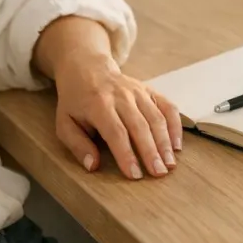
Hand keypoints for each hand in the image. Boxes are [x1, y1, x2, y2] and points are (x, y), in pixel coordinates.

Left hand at [52, 51, 182, 178]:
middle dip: (151, 151)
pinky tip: (177, 145)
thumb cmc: (76, 101)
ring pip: (156, 117)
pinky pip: (168, 107)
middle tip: (159, 173)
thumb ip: (77, 145)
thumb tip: (92, 166)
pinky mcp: (150, 90)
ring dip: (165, 142)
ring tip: (170, 164)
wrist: (88, 68)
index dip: (126, 154)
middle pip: (140, 126)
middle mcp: (122, 96)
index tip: (135, 175)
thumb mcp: (64, 123)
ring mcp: (139, 92)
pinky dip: (175, 125)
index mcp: (98, 105)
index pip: (116, 132)